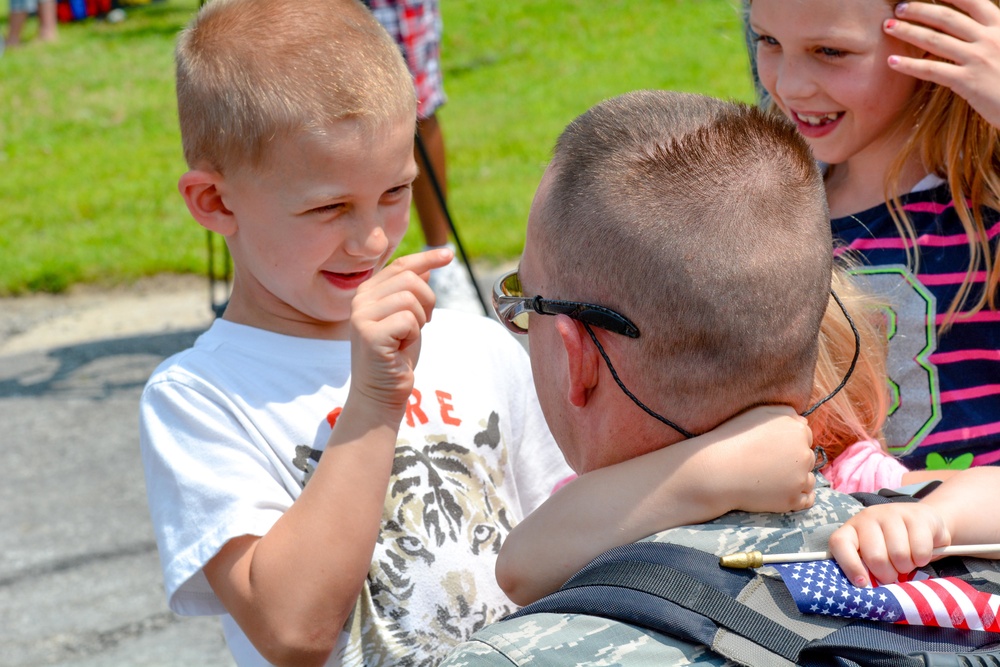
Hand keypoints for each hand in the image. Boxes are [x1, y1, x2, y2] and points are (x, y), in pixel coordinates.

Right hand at [348, 248, 452, 412]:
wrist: (380, 392)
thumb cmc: (395, 356)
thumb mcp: (408, 319)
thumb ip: (411, 293)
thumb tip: (426, 267)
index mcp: (368, 292)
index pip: (401, 265)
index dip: (427, 258)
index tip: (449, 254)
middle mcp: (359, 299)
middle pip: (410, 279)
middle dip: (427, 302)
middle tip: (420, 325)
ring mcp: (361, 316)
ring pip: (411, 299)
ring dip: (419, 321)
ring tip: (406, 338)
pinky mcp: (369, 334)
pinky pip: (408, 320)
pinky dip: (413, 335)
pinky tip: (400, 348)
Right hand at [713, 406, 815, 513]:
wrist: (717, 470)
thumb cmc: (733, 439)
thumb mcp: (759, 413)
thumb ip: (786, 413)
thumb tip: (803, 422)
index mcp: (798, 431)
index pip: (805, 436)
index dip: (788, 442)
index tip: (772, 448)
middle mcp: (804, 454)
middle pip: (807, 458)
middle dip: (793, 460)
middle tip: (768, 463)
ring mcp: (800, 479)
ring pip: (808, 479)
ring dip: (796, 479)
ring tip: (771, 479)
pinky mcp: (793, 500)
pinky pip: (807, 499)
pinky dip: (798, 497)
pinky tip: (782, 492)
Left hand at [828, 503, 951, 587]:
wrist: (924, 521)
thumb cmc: (893, 545)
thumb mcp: (874, 554)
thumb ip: (865, 567)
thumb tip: (864, 588)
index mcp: (852, 529)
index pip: (839, 543)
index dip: (849, 566)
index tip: (863, 583)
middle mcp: (868, 517)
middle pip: (875, 557)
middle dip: (887, 573)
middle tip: (893, 572)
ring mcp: (892, 513)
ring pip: (899, 555)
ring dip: (906, 566)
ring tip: (906, 561)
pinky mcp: (916, 516)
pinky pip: (920, 550)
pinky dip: (922, 559)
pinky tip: (919, 554)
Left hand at [884, 0, 999, 126]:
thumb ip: (990, 33)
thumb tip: (970, 27)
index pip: (971, 2)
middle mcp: (989, 38)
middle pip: (947, 18)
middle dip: (919, 10)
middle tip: (898, 7)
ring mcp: (978, 59)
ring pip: (935, 40)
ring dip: (908, 31)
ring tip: (888, 27)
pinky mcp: (968, 82)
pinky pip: (932, 70)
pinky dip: (910, 65)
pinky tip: (892, 62)